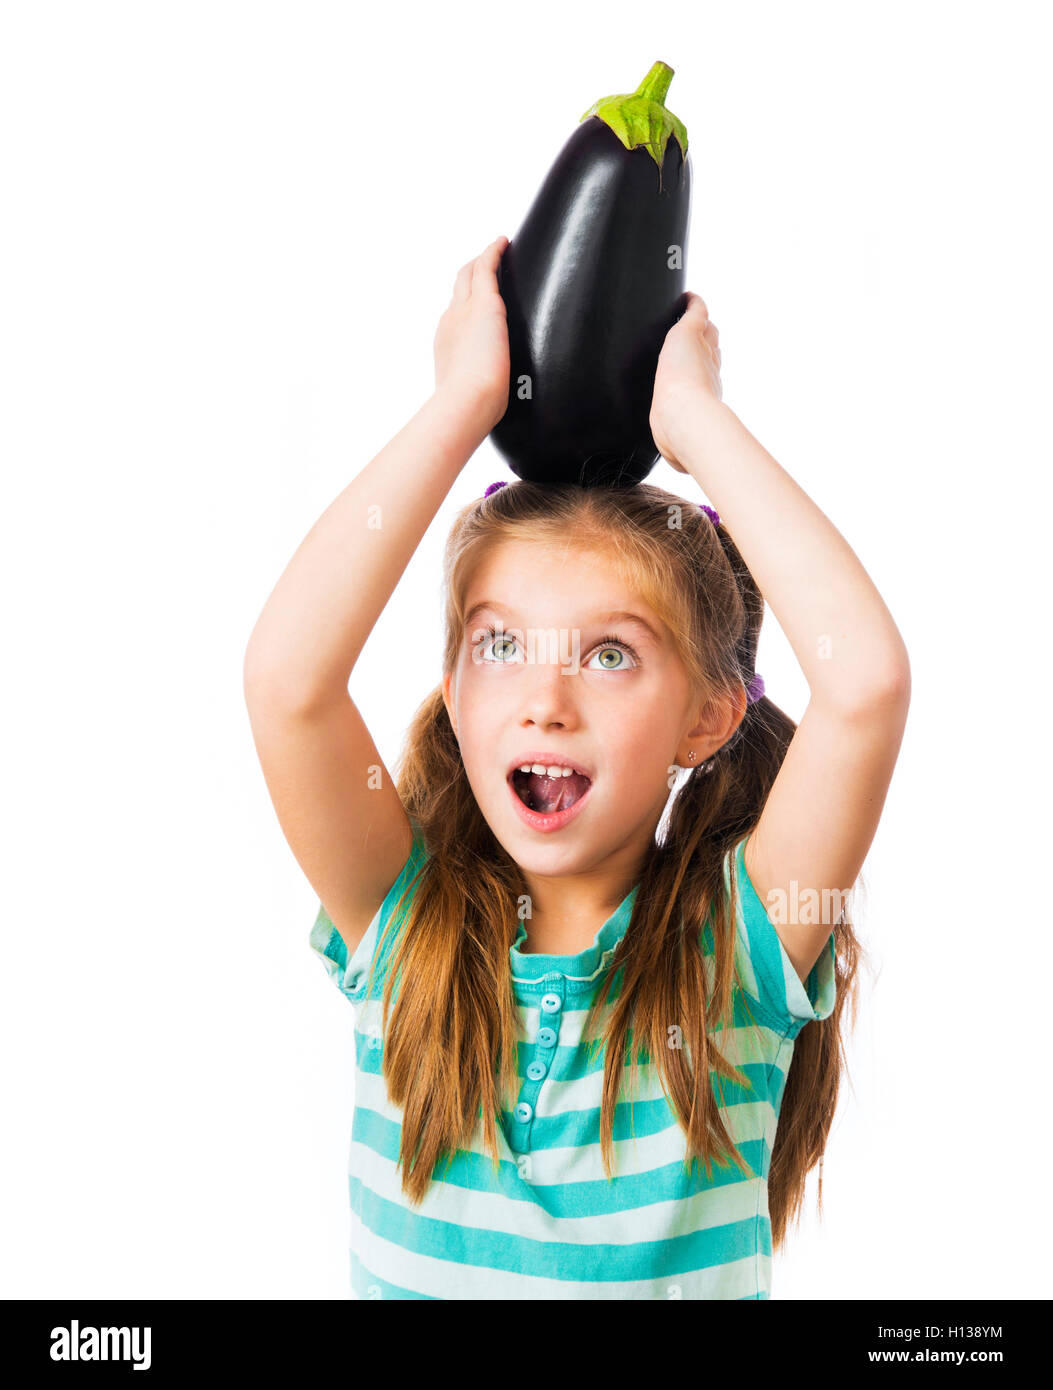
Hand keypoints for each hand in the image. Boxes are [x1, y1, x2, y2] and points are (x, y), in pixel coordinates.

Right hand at [433, 236, 510, 433]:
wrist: (467, 402)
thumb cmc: (470, 410)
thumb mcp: (470, 399)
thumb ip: (477, 399)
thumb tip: (487, 421)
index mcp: (447, 345)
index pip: (455, 317)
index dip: (463, 305)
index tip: (471, 303)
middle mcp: (451, 322)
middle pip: (458, 289)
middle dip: (468, 276)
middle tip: (481, 265)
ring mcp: (465, 311)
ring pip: (469, 275)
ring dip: (480, 262)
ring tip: (494, 251)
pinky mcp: (485, 304)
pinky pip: (487, 267)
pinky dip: (493, 252)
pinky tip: (504, 241)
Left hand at [649, 291, 722, 472]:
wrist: (683, 417)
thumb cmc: (679, 437)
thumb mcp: (674, 450)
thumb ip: (678, 456)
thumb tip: (681, 466)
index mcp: (706, 392)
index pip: (710, 373)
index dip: (707, 369)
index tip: (703, 370)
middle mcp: (709, 369)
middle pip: (712, 348)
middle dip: (707, 344)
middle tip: (699, 339)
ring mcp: (700, 351)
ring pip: (706, 330)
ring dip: (701, 325)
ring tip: (693, 317)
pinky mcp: (688, 334)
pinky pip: (695, 311)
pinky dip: (693, 303)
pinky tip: (688, 297)